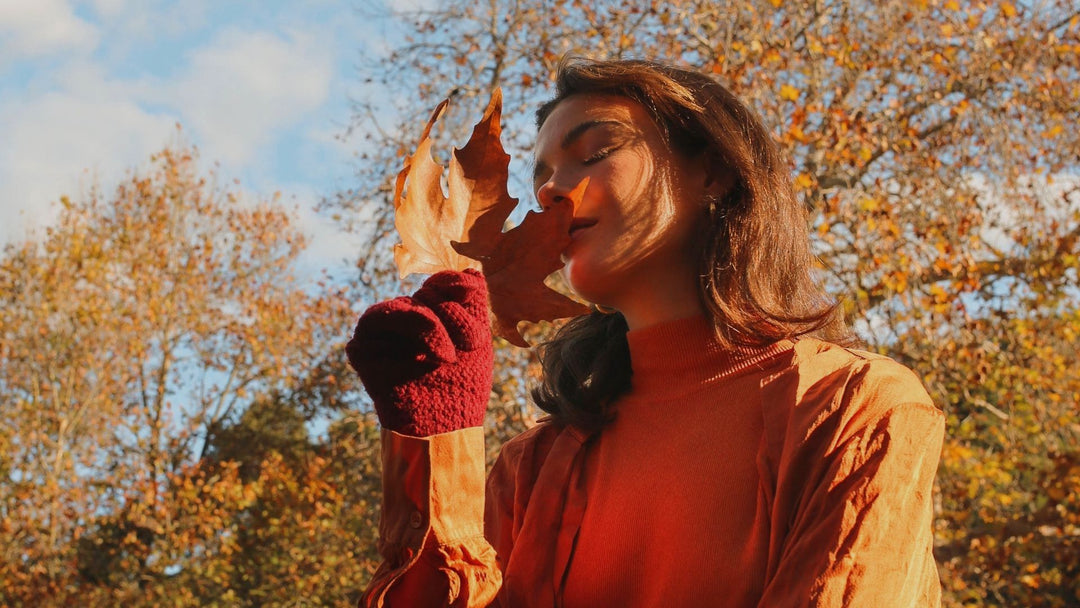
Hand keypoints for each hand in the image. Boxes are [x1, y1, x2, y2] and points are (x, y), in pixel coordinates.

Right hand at [346, 269, 492, 435]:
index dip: (452, 283)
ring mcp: (381, 333)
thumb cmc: (463, 383)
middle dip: (451, 316)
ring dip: (428, 327)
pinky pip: (372, 331)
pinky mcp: (362, 351)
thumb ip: (473, 303)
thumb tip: (472, 271)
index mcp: (430, 312)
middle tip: (470, 345)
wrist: (446, 425)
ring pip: (400, 308)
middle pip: (423, 295)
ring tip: (446, 357)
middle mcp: (404, 317)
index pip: (437, 282)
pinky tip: (414, 366)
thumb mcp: (477, 338)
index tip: (471, 293)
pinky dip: (396, 347)